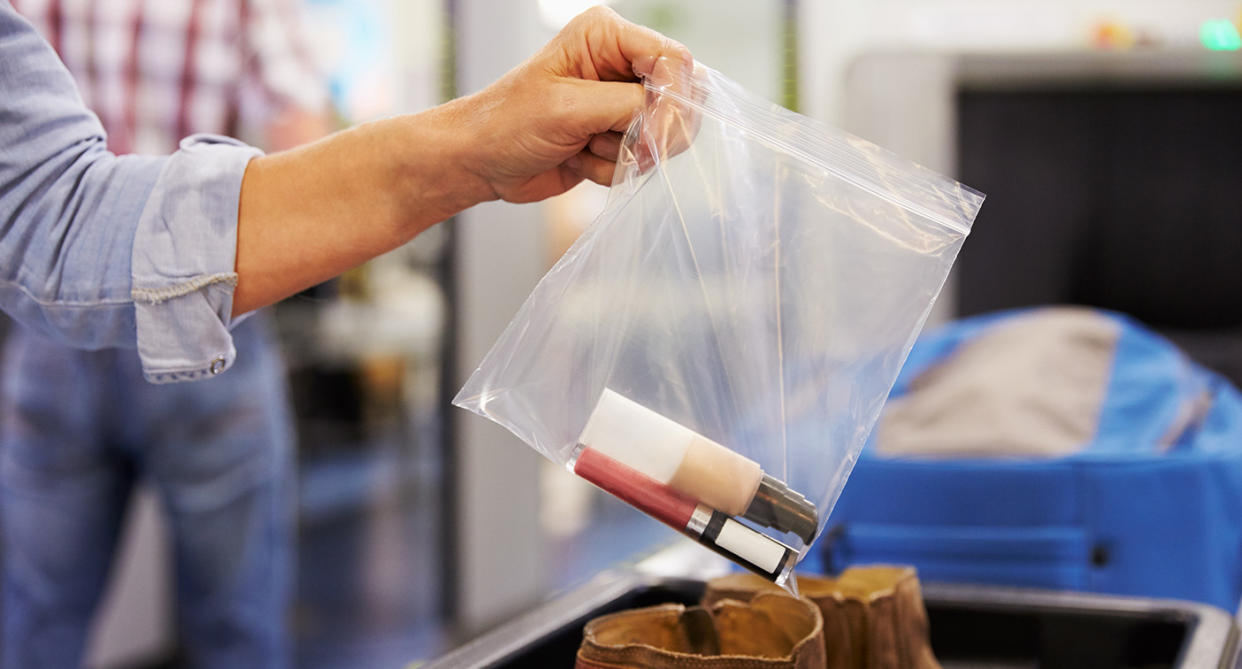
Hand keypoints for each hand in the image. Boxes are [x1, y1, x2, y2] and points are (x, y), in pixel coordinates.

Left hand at [234, 7, 690, 314]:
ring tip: (582, 148)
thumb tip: (674, 120)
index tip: (652, 139)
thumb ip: (629, 107)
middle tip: (616, 148)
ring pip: (665, 136)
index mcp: (607, 36)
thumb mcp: (569, 108)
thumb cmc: (507, 123)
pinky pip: (643, 160)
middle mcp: (620, 63)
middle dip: (651, 133)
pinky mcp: (617, 136)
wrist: (477, 162)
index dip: (673, 102)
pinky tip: (578, 159)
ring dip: (625, 154)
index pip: (673, 61)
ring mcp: (620, 102)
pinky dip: (613, 169)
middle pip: (680, 98)